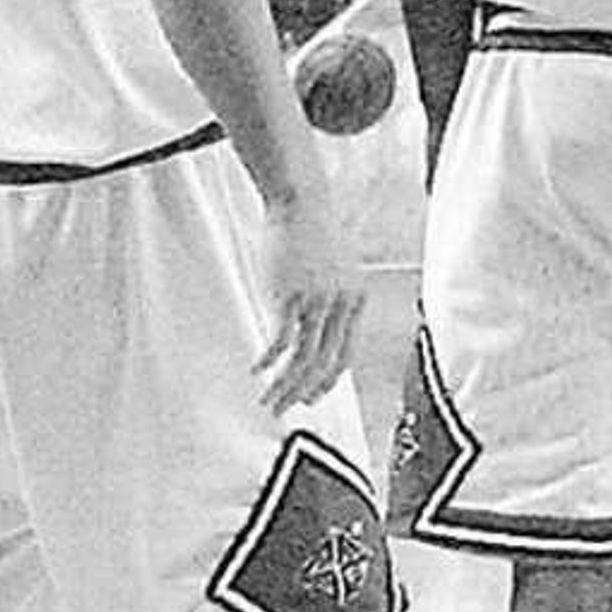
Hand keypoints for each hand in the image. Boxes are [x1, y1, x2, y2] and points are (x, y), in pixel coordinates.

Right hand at [249, 184, 363, 411]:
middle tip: (282, 408)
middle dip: (302, 393)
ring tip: (268, 399)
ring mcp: (317, 302)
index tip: (311, 398)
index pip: (346, 355)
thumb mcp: (333, 271)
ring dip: (284, 385)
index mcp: (355, 300)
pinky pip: (281, 341)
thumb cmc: (313, 235)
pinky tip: (256, 370)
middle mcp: (341, 305)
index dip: (328, 382)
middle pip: (325, 364)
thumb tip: (311, 327)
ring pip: (304, 359)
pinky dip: (268, 361)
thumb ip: (329, 301)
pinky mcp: (291, 296)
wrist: (303, 202)